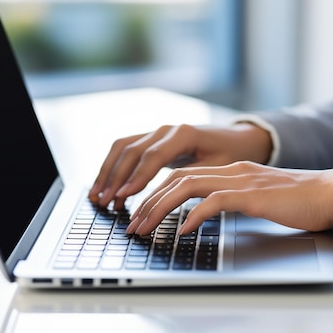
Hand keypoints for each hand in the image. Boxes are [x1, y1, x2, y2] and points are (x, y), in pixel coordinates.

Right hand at [89, 123, 272, 208]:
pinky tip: (103, 184)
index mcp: (184, 134)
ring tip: (97, 196)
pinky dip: (112, 166)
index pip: (154, 156)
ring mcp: (156, 132)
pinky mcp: (151, 139)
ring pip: (123, 147)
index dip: (137, 176)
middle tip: (105, 202)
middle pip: (133, 151)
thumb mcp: (218, 169)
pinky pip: (125, 149)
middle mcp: (166, 130)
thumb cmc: (229, 156)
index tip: (124, 195)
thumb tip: (172, 202)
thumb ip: (195, 181)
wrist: (235, 139)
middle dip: (116, 178)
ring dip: (108, 172)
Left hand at [126, 161, 332, 235]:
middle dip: (149, 201)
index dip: (158, 193)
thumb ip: (234, 200)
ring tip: (144, 227)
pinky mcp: (252, 195)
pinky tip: (181, 230)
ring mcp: (241, 180)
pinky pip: (214, 202)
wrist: (332, 192)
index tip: (142, 213)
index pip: (184, 175)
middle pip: (177, 178)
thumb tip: (205, 216)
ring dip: (160, 207)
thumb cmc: (300, 200)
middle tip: (132, 223)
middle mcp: (232, 171)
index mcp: (232, 170)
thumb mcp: (259, 198)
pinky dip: (193, 215)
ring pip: (187, 186)